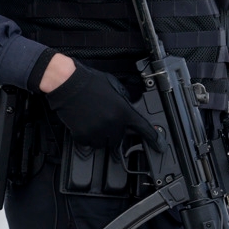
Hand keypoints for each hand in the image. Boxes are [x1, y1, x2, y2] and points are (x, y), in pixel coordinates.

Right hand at [45, 61, 159, 149]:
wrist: (69, 84)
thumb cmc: (90, 82)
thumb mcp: (115, 87)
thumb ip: (124, 102)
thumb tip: (127, 112)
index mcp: (123, 111)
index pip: (143, 128)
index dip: (153, 139)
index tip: (159, 146)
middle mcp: (112, 124)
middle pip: (119, 139)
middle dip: (114, 132)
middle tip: (105, 120)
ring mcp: (97, 131)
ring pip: (104, 144)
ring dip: (101, 136)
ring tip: (93, 120)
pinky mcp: (83, 136)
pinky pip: (89, 143)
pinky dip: (87, 137)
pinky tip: (84, 123)